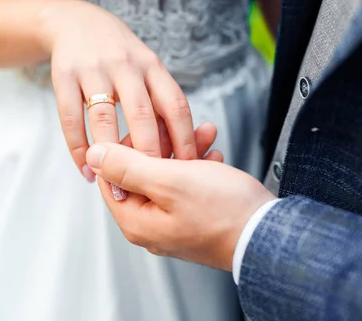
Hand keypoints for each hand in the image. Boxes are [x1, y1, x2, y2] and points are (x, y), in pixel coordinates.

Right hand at [40, 0, 196, 181]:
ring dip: (110, 154)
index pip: (176, 105)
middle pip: (142, 114)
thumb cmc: (120, 55)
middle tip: (153, 186)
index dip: (184, 139)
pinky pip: (70, 117)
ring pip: (104, 118)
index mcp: (152, 66)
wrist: (76, 22)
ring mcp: (93, 69)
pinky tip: (86, 170)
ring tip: (115, 183)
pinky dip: (78, 148)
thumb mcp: (147, 67)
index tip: (188, 169)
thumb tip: (184, 148)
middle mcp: (126, 65)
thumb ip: (162, 100)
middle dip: (149, 154)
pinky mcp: (64, 75)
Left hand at [85, 142, 276, 270]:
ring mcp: (173, 224)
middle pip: (140, 175)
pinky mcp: (194, 219)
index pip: (111, 177)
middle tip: (176, 127)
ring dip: (183, 150)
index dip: (125, 148)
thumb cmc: (224, 212)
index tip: (144, 129)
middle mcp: (151, 227)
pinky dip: (197, 165)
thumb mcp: (169, 181)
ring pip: (166, 176)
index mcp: (137, 222)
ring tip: (203, 133)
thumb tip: (93, 155)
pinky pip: (186, 186)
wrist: (269, 234)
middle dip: (160, 145)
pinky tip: (212, 152)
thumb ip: (127, 167)